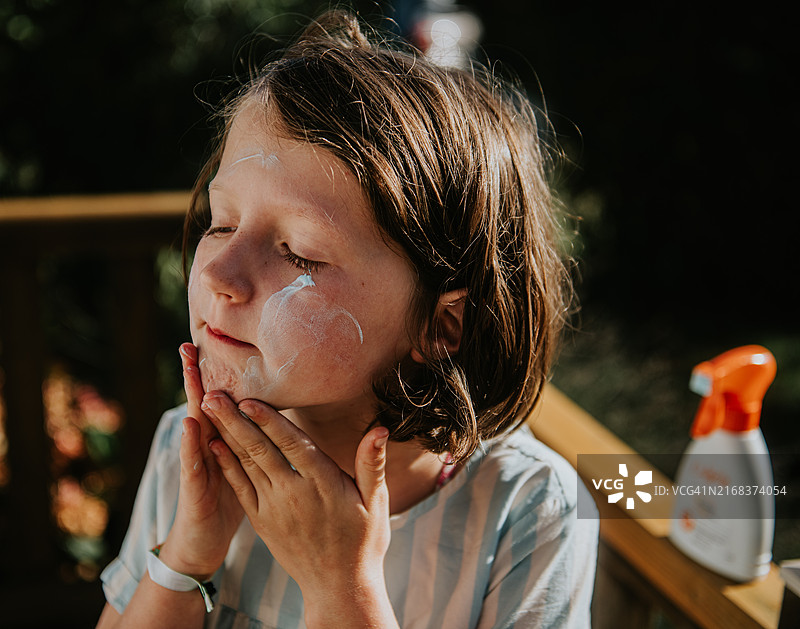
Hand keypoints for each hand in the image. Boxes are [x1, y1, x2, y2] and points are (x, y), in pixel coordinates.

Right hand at [159, 344, 243, 579]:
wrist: (205, 543)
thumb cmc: (230, 501)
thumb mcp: (246, 466)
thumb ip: (255, 441)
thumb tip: (278, 418)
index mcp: (224, 439)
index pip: (224, 401)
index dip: (222, 375)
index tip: (222, 343)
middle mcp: (207, 445)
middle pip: (205, 405)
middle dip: (197, 374)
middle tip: (192, 342)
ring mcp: (197, 464)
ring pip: (195, 426)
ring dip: (191, 398)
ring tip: (189, 369)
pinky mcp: (194, 488)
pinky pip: (192, 464)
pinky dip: (191, 444)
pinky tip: (191, 424)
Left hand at [200, 392, 390, 605]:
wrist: (339, 587)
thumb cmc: (363, 541)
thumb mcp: (375, 501)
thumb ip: (372, 463)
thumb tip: (381, 429)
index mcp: (322, 484)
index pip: (291, 444)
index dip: (268, 420)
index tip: (249, 398)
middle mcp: (293, 494)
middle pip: (259, 449)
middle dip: (234, 419)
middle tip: (213, 393)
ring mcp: (273, 509)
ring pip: (245, 464)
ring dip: (225, 435)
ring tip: (209, 409)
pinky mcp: (262, 522)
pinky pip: (240, 488)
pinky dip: (226, 465)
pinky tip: (215, 446)